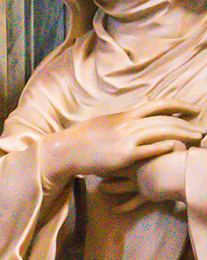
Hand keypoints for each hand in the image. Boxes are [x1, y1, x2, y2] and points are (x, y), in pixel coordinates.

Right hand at [41, 101, 202, 182]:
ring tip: (198, 139)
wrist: (67, 151)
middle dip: (187, 123)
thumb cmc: (85, 138)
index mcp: (125, 115)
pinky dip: (165, 147)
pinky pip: (149, 149)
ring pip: (161, 132)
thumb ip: (126, 116)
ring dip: (183, 134)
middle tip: (203, 129)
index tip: (194, 108)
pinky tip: (177, 148)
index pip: (158, 104)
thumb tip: (142, 105)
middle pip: (165, 119)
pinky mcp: (124, 156)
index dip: (179, 104)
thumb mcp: (107, 121)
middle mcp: (128, 125)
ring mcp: (126, 140)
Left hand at [101, 148, 191, 209]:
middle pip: (114, 170)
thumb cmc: (175, 155)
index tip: (99, 153)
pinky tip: (114, 209)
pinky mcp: (145, 195)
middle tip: (94, 170)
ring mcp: (138, 184)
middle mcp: (134, 170)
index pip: (120, 154)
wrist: (178, 171)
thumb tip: (163, 135)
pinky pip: (130, 204)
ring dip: (108, 188)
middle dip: (103, 171)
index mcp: (138, 156)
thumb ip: (160, 141)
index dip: (109, 154)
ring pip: (117, 186)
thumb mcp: (167, 143)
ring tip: (102, 188)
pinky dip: (122, 207)